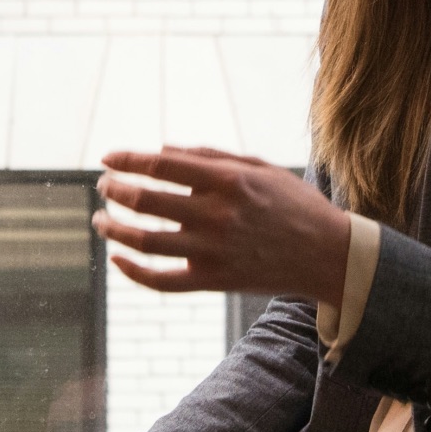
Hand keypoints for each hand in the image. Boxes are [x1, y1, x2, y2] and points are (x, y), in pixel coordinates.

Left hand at [92, 146, 349, 303]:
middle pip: (145, 200)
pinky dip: (132, 272)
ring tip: (100, 219)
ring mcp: (213, 250)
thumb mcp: (258, 167)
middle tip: (103, 186)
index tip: (107, 159)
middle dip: (114, 190)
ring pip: (144, 242)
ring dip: (113, 229)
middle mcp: (216, 214)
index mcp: (227, 180)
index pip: (161, 164)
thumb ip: (209, 156)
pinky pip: (162, 281)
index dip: (127, 160)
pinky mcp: (214, 280)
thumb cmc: (293, 204)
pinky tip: (117, 259)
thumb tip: (160, 150)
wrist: (329, 255)